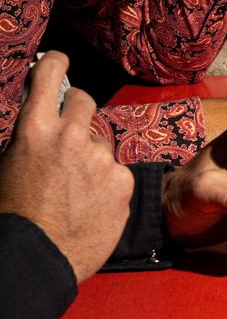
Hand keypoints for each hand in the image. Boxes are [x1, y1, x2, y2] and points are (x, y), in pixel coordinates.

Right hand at [0, 51, 133, 282]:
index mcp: (35, 129)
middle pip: (84, 102)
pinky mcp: (123, 180)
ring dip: (91, 157)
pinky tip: (90, 204)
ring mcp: (101, 158)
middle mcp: (72, 136)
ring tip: (74, 188)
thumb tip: (42, 120)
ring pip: (100, 144)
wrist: (36, 257)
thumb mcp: (8, 164)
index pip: (50, 75)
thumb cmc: (15, 213)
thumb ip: (32, 137)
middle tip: (70, 131)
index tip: (60, 60)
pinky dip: (106, 184)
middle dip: (77, 111)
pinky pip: (115, 172)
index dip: (55, 64)